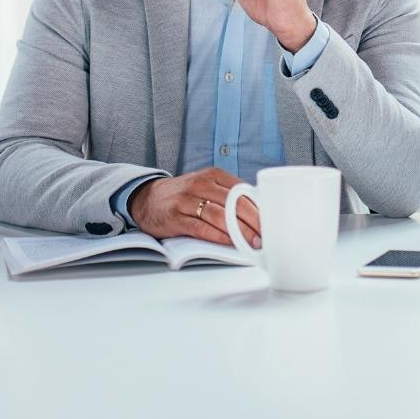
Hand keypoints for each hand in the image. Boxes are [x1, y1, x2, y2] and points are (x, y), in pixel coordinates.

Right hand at [126, 168, 260, 247]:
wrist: (147, 198)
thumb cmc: (184, 195)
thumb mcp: (207, 186)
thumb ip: (229, 195)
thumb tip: (259, 211)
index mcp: (214, 175)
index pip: (243, 191)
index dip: (260, 208)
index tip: (272, 222)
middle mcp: (201, 184)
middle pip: (235, 203)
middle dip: (254, 221)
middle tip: (267, 236)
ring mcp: (187, 200)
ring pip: (220, 215)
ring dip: (240, 231)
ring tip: (253, 242)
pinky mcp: (175, 217)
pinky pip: (201, 227)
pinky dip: (218, 236)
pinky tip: (230, 243)